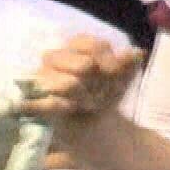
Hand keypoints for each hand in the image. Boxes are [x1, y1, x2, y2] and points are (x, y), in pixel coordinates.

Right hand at [21, 37, 144, 140]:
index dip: (110, 62)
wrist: (90, 124)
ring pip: (68, 84)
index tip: (115, 73)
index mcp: (77, 46)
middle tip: (100, 95)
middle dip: (99, 85)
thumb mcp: (122, 79)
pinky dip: (62, 108)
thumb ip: (129, 64)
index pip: (95, 45)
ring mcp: (41, 78)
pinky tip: (68, 110)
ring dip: (85, 99)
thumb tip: (137, 52)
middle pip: (85, 65)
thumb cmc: (104, 93)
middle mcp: (55, 58)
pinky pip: (48, 103)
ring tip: (87, 104)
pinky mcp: (32, 99)